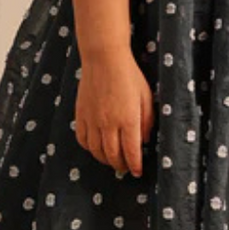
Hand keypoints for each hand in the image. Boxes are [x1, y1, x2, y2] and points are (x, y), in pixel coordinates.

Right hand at [74, 50, 154, 176]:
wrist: (103, 58)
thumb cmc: (129, 75)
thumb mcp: (146, 97)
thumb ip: (147, 120)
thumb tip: (145, 139)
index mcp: (128, 119)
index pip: (131, 152)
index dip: (135, 165)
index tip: (138, 171)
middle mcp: (109, 123)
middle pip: (113, 155)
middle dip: (121, 165)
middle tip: (126, 168)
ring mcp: (93, 120)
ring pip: (96, 151)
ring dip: (105, 160)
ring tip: (112, 161)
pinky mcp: (81, 115)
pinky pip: (83, 139)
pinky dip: (90, 148)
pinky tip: (96, 148)